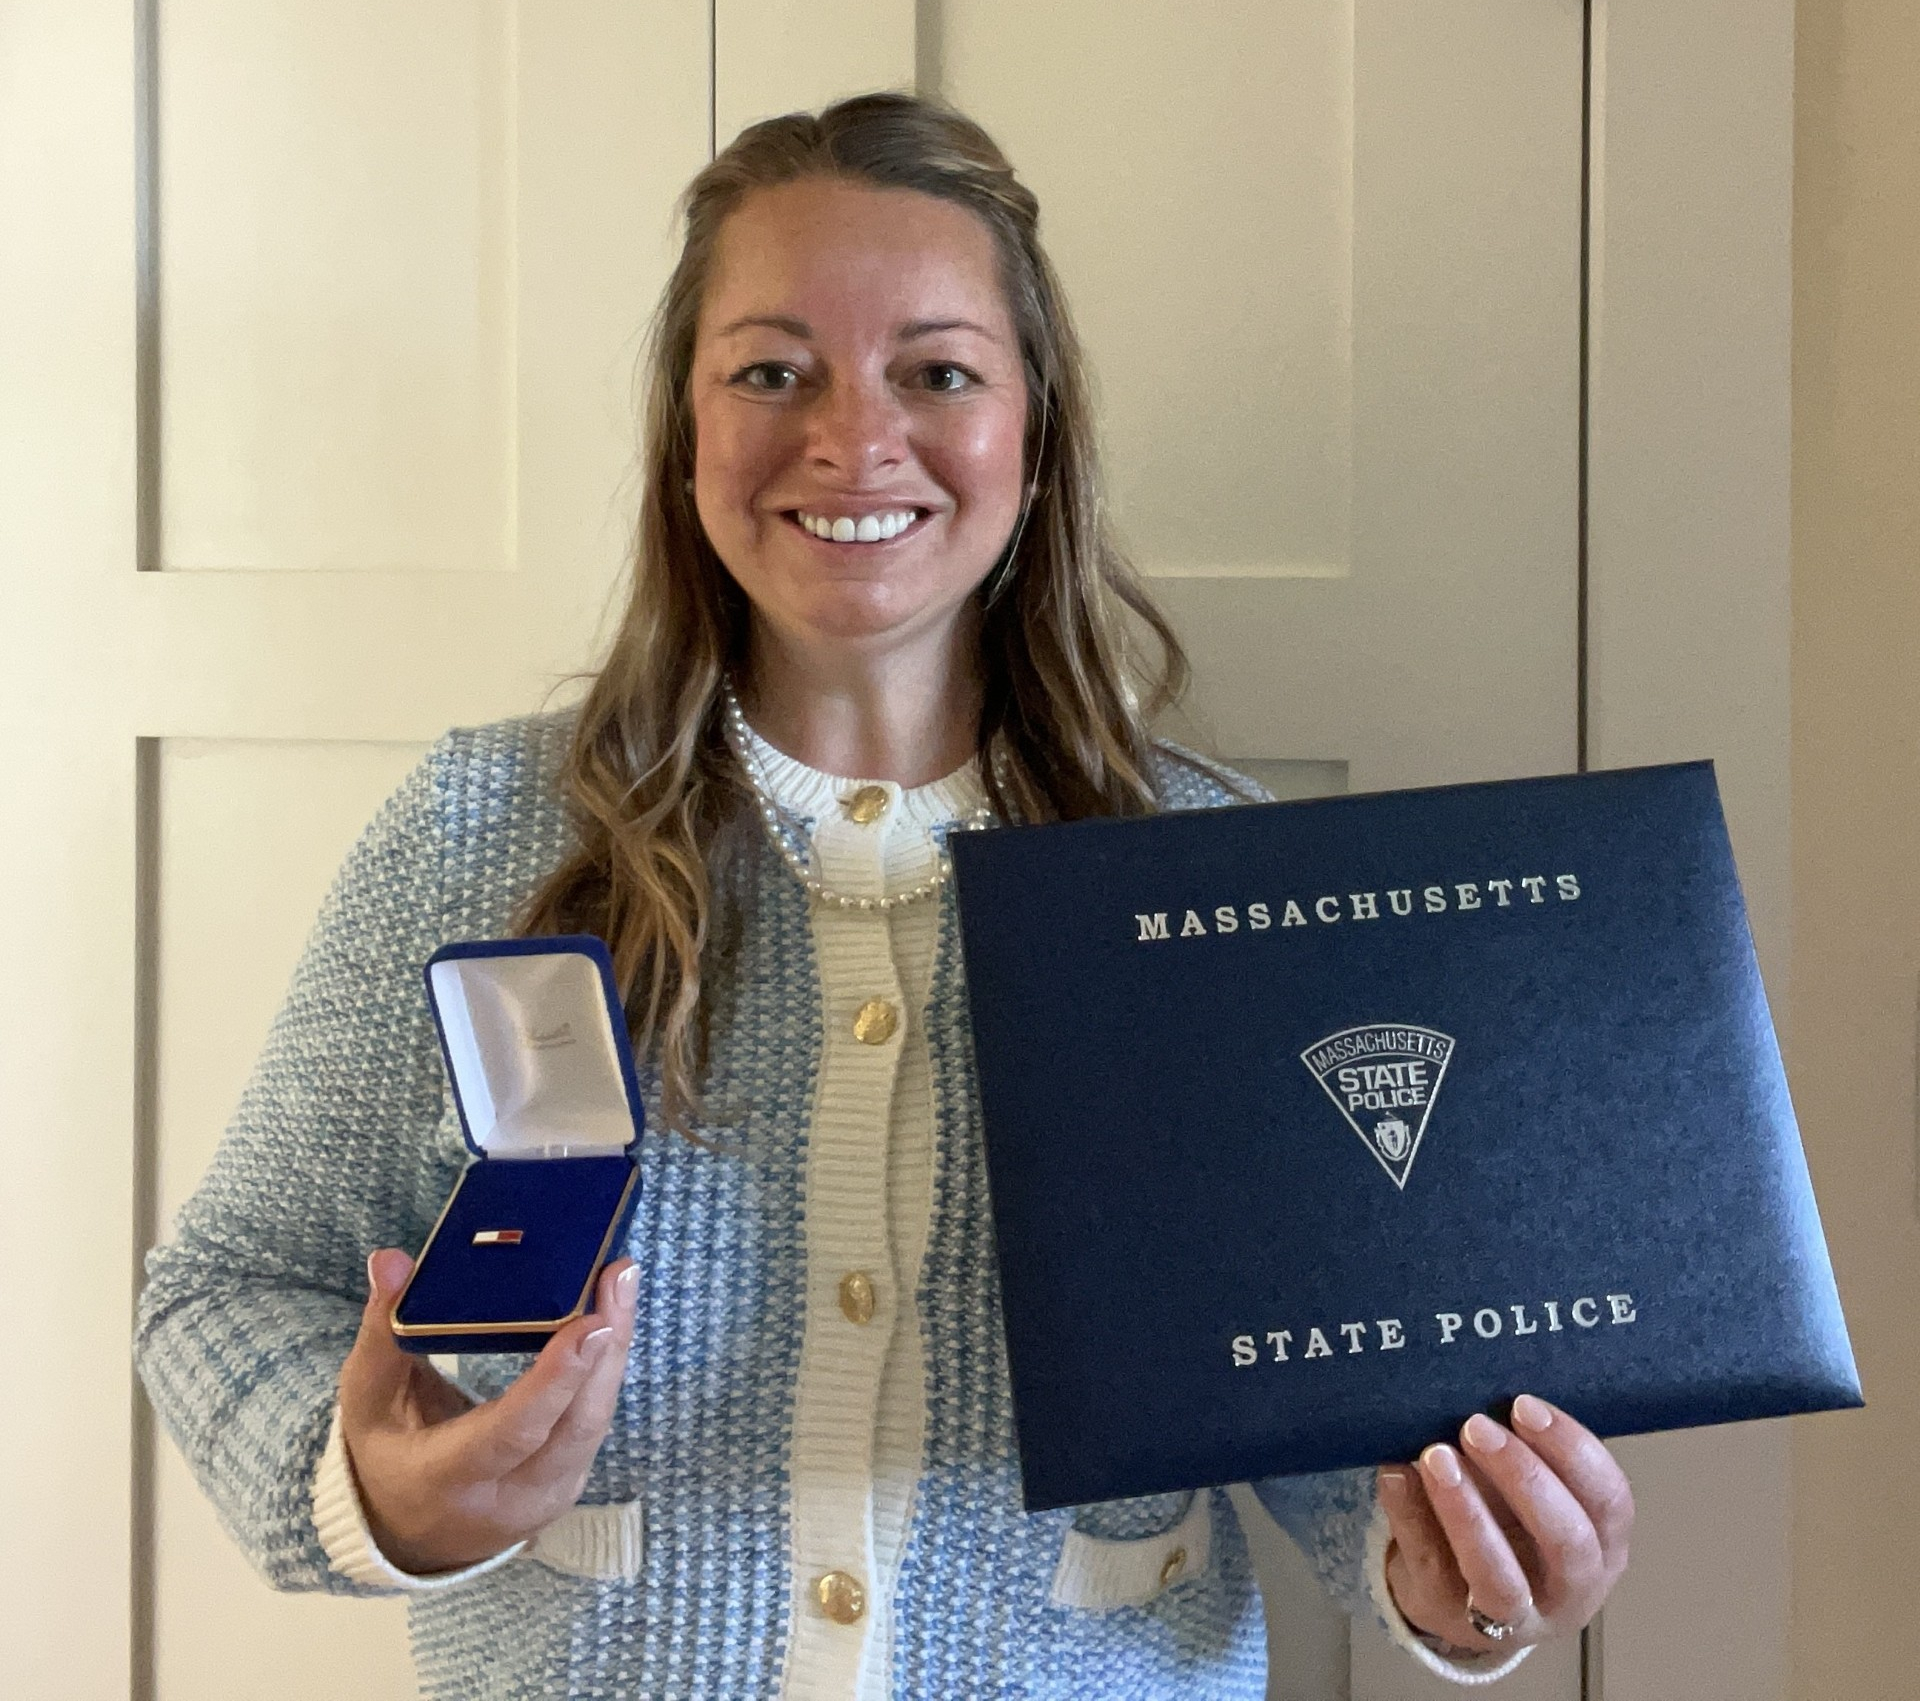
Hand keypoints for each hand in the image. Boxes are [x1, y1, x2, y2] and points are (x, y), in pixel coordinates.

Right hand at [338, 1247, 639, 1573]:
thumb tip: (390, 1259)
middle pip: (574, 1426)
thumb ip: (382, 1329)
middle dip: (605, 1348)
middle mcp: (507, 1499)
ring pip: (595, 1423)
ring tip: (621, 1281)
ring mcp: (546, 1497)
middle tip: (618, 1275)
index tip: (590, 1322)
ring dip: (615, 1351)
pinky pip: (595, 1423)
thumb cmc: (387, 1451)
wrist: (410, 1532)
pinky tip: (614, 1316)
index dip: (555, 1381)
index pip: (513, 1433)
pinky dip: (607, 1369)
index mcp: (447, 1480)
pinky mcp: (569, 1484)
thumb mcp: (369, 1397)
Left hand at [1376, 1394, 1632, 1656]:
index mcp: (1603, 1547)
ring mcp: (1512, 1615)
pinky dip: (1410, 1516)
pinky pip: (1431, 1568)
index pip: (1610, 1502)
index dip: (1573, 1452)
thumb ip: (1527, 1447)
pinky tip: (1395, 1472)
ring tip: (1434, 1455)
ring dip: (1467, 1512)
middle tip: (1476, 1425)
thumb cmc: (1509, 1521)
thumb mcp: (1535, 1490)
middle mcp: (1570, 1590)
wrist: (1459, 1591)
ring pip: (1499, 1577)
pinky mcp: (1449, 1614)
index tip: (1526, 1405)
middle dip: (1524, 1479)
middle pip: (1566, 1543)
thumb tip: (1488, 1381)